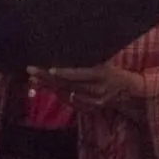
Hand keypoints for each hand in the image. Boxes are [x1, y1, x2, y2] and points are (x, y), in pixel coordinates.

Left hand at [27, 64, 144, 111]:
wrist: (127, 91)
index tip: (50, 69)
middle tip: (31, 71)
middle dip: (48, 78)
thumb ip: (89, 60)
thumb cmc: (113, 71)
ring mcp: (93, 101)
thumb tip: (68, 51)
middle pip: (69, 85)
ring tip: (33, 79)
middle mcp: (97, 89)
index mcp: (102, 74)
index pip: (80, 74)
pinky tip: (46, 87)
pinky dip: (57, 94)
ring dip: (49, 87)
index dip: (65, 73)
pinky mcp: (90, 108)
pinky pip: (70, 101)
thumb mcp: (106, 62)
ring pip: (67, 94)